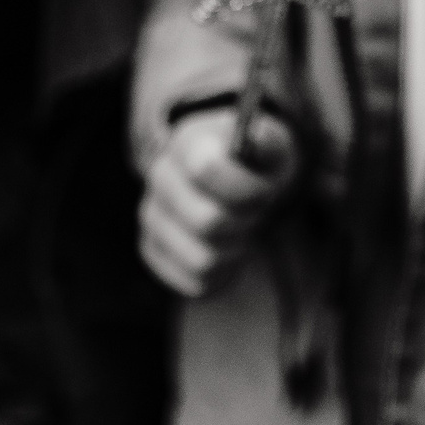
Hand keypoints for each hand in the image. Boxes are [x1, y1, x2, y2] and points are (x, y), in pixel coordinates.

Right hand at [137, 108, 297, 297]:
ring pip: (203, 260)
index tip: (265, 192)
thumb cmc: (255, 163)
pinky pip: (198, 283)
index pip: (206, 169)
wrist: (232, 178)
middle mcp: (160, 178)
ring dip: (236, 249)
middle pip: (208, 222)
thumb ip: (268, 142)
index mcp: (187, 143)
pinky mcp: (154, 252)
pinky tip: (229, 249)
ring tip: (241, 229)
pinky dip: (226, 273)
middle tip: (257, 213)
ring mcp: (152, 218)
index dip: (246, 188)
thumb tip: (256, 140)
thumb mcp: (271, 146)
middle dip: (247, 222)